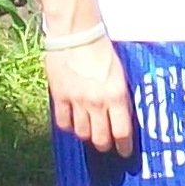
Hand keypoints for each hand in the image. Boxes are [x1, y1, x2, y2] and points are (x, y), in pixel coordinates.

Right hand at [46, 29, 132, 157]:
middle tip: (106, 144)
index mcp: (116, 96)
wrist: (76, 33)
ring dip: (87, 135)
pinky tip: (72, 121)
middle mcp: (97, 103)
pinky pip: (63, 122)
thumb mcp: (119, 73)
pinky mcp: (60, 97)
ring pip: (82, 133)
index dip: (123, 146)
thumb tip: (120, 114)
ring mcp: (77, 101)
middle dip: (105, 144)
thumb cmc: (101, 48)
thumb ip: (118, 96)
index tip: (124, 152)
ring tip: (89, 130)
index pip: (121, 132)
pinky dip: (68, 126)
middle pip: (100, 138)